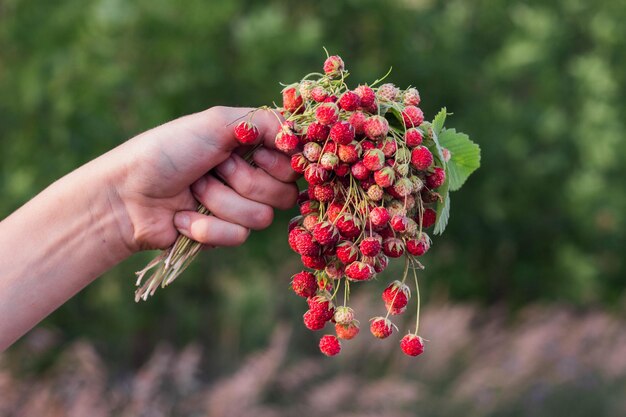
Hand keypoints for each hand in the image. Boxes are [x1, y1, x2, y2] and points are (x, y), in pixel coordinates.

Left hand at [110, 106, 298, 251]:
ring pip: (260, 217)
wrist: (125, 194)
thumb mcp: (216, 122)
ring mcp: (236, 209)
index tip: (252, 152)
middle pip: (283, 193)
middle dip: (243, 181)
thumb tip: (301, 136)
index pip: (294, 163)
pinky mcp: (221, 236)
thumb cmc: (168, 150)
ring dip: (219, 202)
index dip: (276, 162)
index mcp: (251, 148)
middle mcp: (250, 177)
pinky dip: (204, 226)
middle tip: (214, 169)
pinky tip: (181, 216)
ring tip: (193, 190)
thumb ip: (264, 122)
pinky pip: (235, 237)